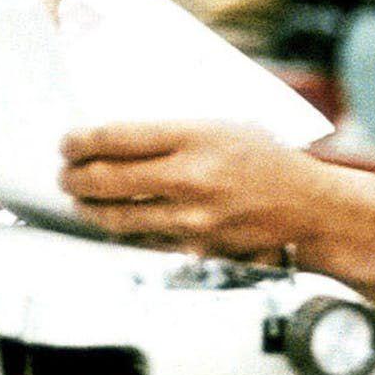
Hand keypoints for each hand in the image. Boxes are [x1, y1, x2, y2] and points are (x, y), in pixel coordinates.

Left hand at [60, 122, 350, 261]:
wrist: (310, 210)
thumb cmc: (269, 161)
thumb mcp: (225, 124)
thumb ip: (174, 129)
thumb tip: (116, 134)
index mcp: (196, 136)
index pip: (116, 137)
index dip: (79, 141)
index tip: (67, 143)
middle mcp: (191, 177)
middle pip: (106, 179)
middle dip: (74, 176)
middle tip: (65, 172)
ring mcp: (191, 219)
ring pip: (115, 216)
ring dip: (88, 207)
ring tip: (81, 197)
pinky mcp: (194, 250)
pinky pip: (141, 241)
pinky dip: (121, 231)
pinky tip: (115, 220)